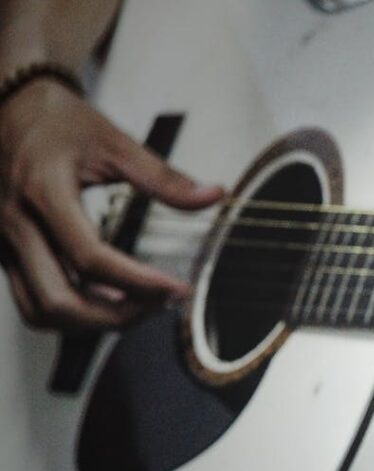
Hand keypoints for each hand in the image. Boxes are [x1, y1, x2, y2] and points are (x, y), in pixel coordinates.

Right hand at [0, 79, 222, 329]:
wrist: (9, 106)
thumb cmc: (58, 121)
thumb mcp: (115, 141)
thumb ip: (164, 177)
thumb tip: (213, 195)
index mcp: (44, 192)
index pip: (90, 257)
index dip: (138, 282)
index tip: (176, 287)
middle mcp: (16, 223)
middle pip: (59, 300)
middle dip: (116, 315)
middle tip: (161, 304)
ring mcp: (4, 242)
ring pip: (40, 311)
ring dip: (91, 322)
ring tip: (138, 305)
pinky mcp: (5, 252)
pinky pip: (32, 300)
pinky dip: (71, 312)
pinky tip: (108, 297)